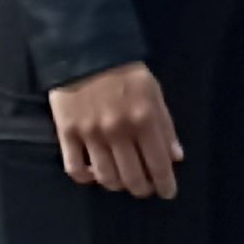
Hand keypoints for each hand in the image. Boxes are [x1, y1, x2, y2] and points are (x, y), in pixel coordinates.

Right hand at [50, 61, 180, 197]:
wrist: (84, 50)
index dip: (165, 184)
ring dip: (117, 185)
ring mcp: (90, 134)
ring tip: (123, 182)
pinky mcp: (66, 133)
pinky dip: (86, 177)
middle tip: (145, 189)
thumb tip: (176, 157)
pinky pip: (74, 168)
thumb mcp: (154, 92)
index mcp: (144, 119)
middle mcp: (118, 131)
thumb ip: (165, 126)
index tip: (168, 192)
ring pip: (105, 177)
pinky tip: (94, 175)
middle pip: (132, 177)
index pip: (158, 163)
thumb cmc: (125, 71)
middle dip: (142, 189)